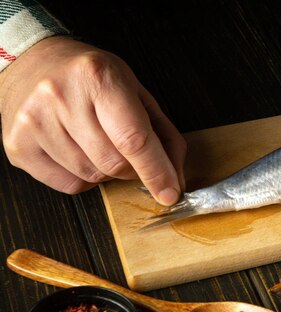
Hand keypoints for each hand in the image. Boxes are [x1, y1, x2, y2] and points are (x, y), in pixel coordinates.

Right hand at [0, 37, 186, 204]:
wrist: (32, 61)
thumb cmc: (91, 78)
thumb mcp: (135, 91)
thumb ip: (162, 134)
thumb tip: (174, 178)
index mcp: (97, 78)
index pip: (133, 139)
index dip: (156, 171)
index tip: (170, 193)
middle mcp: (61, 97)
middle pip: (113, 164)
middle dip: (132, 169)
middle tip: (130, 153)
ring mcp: (34, 122)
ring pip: (91, 177)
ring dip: (106, 172)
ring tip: (99, 143)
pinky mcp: (18, 145)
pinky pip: (68, 185)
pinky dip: (84, 178)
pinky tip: (78, 152)